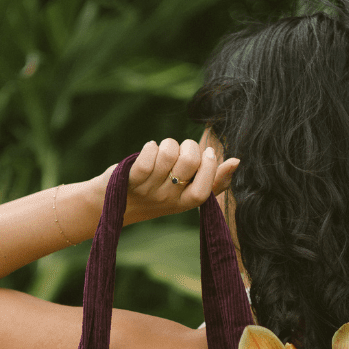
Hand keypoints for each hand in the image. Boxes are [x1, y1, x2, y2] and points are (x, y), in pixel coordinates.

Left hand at [91, 138, 239, 224]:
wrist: (111, 203)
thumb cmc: (154, 190)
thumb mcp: (184, 190)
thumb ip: (212, 180)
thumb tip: (236, 162)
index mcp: (184, 203)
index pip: (205, 190)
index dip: (208, 168)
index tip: (205, 154)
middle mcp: (168, 200)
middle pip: (189, 164)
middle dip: (188, 147)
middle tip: (179, 152)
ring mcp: (149, 190)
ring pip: (168, 155)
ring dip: (167, 145)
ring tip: (161, 152)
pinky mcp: (131, 180)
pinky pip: (147, 157)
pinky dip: (150, 147)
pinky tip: (148, 151)